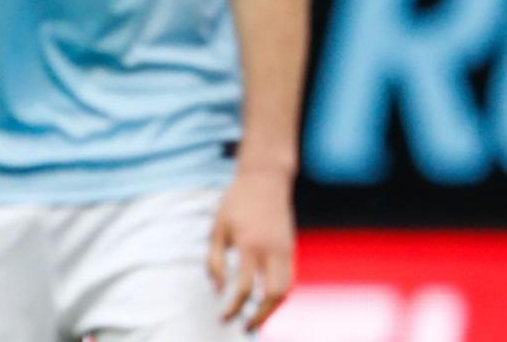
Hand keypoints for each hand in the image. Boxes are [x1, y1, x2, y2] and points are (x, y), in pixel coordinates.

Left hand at [207, 166, 296, 331]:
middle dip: (260, 316)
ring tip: (256, 318)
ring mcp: (286, 250)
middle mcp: (272, 251)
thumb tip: (217, 289)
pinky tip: (266, 300)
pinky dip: (280, 295)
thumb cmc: (236, 202)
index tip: (223, 317)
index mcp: (249, 245)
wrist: (265, 179)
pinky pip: (290, 279)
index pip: (244, 288)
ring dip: (273, 309)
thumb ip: (214, 260)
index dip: (233, 307)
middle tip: (245, 327)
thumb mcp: (217, 228)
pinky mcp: (291, 249)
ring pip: (286, 291)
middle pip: (273, 296)